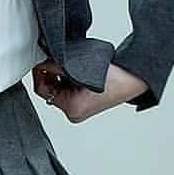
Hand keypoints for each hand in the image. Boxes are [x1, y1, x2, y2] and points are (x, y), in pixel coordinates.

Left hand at [31, 59, 146, 122]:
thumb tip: (41, 63)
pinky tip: (78, 71)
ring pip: (59, 88)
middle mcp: (74, 113)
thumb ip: (55, 66)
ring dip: (61, 75)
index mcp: (72, 109)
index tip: (41, 61)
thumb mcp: (77, 67)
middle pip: (50, 89)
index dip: (39, 73)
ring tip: (73, 66)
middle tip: (57, 61)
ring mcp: (79, 109)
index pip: (42, 89)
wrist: (134, 78)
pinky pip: (68, 89)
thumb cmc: (115, 77)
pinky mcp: (84, 103)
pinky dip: (69, 78)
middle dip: (52, 74)